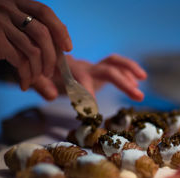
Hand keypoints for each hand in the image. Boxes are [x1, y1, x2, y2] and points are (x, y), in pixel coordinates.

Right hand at [0, 0, 71, 89]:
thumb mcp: (15, 39)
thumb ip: (38, 41)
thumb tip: (68, 51)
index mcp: (13, 3)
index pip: (45, 11)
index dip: (60, 30)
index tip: (68, 48)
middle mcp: (5, 6)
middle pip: (43, 32)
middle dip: (52, 57)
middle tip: (51, 73)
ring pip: (34, 49)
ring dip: (38, 70)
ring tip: (33, 79)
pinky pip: (21, 60)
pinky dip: (26, 75)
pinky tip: (23, 83)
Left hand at [31, 54, 146, 100]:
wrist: (45, 62)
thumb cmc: (43, 75)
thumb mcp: (37, 80)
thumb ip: (41, 86)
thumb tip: (50, 96)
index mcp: (68, 72)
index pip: (82, 82)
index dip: (89, 95)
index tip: (96, 113)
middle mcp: (83, 66)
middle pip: (106, 70)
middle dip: (123, 82)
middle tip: (139, 96)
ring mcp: (92, 67)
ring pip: (113, 62)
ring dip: (130, 69)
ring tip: (143, 80)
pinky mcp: (97, 70)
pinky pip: (114, 66)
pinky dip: (126, 72)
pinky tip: (135, 84)